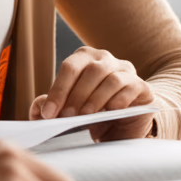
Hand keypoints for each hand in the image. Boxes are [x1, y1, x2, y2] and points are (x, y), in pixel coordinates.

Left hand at [30, 46, 155, 140]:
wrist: (125, 123)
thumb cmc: (93, 112)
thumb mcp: (70, 109)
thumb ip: (52, 106)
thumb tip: (37, 110)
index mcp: (84, 57)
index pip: (69, 68)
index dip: (58, 91)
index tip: (48, 114)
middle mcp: (105, 59)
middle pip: (90, 70)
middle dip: (75, 95)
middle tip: (66, 117)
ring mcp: (126, 70)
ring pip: (110, 78)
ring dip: (95, 99)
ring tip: (85, 117)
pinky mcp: (143, 86)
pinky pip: (131, 87)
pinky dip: (119, 99)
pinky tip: (110, 111)